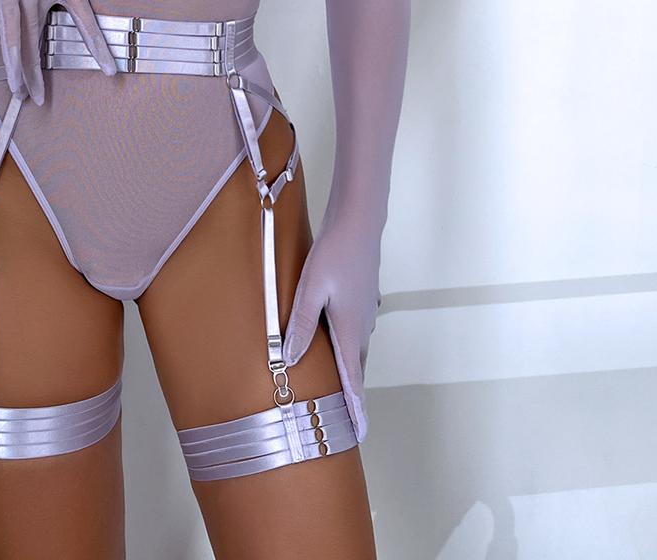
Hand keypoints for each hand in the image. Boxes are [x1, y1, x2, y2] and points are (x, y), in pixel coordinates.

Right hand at [0, 0, 117, 104]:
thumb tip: (41, 7)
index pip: (86, 18)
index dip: (98, 46)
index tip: (111, 70)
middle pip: (48, 37)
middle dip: (46, 71)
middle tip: (48, 99)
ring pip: (26, 39)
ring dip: (26, 71)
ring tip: (27, 96)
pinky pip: (8, 28)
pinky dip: (10, 54)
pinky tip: (12, 73)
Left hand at [282, 204, 382, 442]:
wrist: (359, 222)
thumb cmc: (335, 253)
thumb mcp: (311, 288)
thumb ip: (301, 323)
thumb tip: (291, 359)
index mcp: (350, 330)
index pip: (353, 380)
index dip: (354, 409)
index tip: (358, 433)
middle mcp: (362, 326)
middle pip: (354, 368)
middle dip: (349, 393)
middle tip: (343, 418)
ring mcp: (365, 311)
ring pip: (354, 348)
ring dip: (347, 368)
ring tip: (337, 386)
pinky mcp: (361, 298)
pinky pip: (354, 331)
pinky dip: (345, 344)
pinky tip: (331, 339)